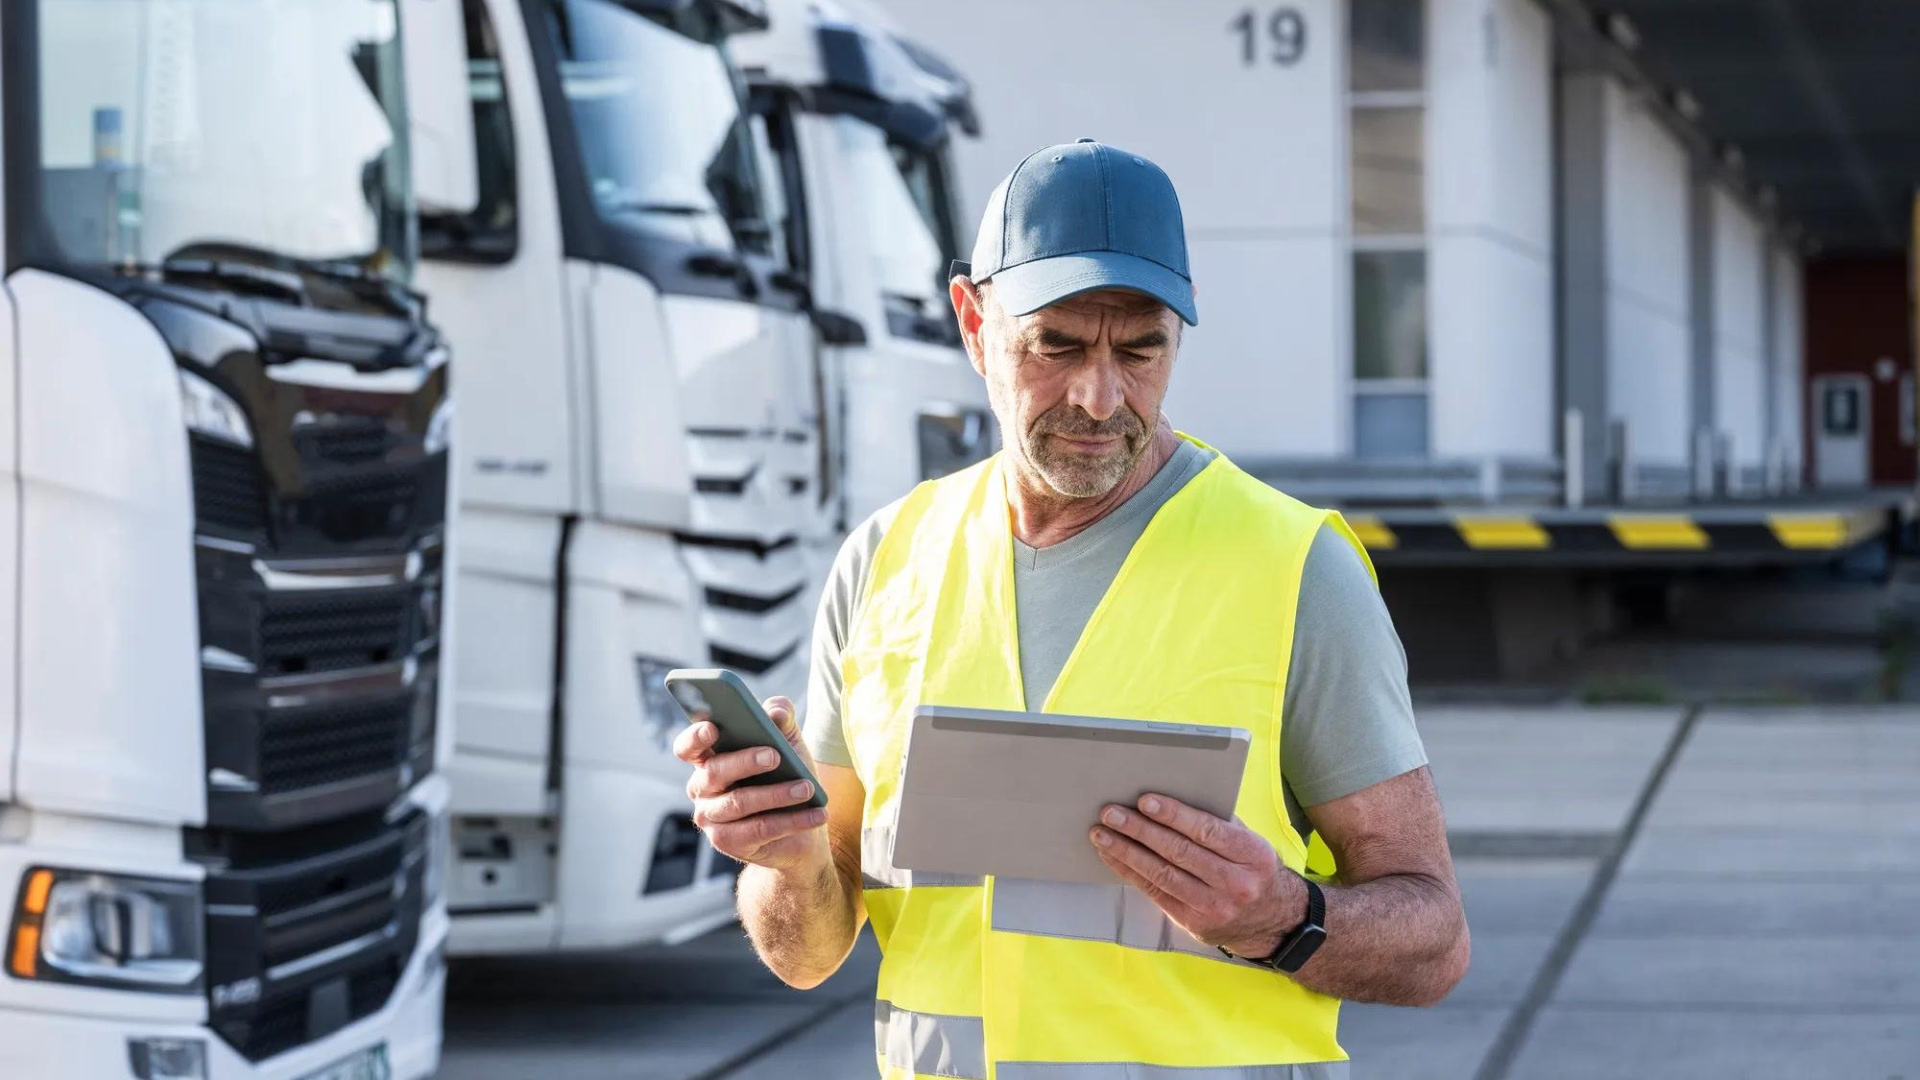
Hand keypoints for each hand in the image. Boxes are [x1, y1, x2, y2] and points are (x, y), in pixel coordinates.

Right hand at [674, 695, 828, 871]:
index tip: (713, 728)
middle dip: (745, 761)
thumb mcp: (789, 743)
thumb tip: (776, 712)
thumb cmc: (788, 775)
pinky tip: (817, 814)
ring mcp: (710, 817)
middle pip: (714, 772)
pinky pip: (758, 830)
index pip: (688, 746)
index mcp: (709, 757)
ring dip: (777, 795)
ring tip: (808, 787)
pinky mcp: (726, 842)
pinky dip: (792, 821)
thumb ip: (782, 719)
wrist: (803, 824)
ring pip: (739, 803)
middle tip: (775, 756)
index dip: (695, 737)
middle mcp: (702, 788)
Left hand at [1090, 794, 1305, 958]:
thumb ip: (1220, 823)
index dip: (1173, 815)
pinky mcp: (1195, 923)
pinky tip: (1113, 856)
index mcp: (1253, 856)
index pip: (1207, 831)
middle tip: (1111, 813)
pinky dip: (1131, 873)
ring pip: (1162, 875)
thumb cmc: (1254, 869)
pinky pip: (1156, 894)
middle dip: (1140, 830)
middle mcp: (1235, 884)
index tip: (1144, 801)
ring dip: (1126, 852)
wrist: (1275, 922)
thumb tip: (1172, 797)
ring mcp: (1214, 907)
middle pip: (1179, 852)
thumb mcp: (1251, 844)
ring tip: (1101, 834)